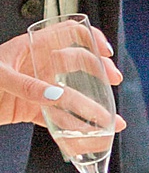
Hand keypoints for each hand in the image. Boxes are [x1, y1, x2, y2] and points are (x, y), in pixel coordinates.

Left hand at [0, 18, 120, 130]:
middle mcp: (39, 65)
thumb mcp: (0, 76)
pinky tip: (86, 140)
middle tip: (114, 85)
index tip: (106, 52)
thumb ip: (27, 85)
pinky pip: (57, 120)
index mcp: (32, 47)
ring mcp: (38, 88)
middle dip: (100, 74)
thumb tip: (57, 94)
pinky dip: (72, 132)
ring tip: (111, 123)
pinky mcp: (31, 110)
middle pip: (78, 64)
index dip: (91, 38)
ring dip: (93, 110)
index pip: (68, 32)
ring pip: (72, 96)